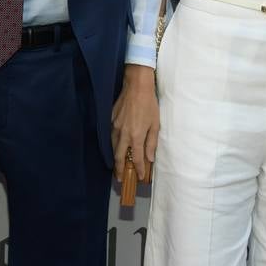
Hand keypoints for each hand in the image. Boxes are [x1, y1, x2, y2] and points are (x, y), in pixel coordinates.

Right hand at [110, 64, 158, 184]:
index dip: (138, 169)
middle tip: (120, 179)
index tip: (139, 177)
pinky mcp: (110, 120)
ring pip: (112, 147)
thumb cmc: (149, 105)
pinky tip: (115, 147)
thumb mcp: (155, 125)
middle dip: (119, 169)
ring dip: (115, 158)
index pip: (136, 158)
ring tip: (117, 166)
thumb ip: (151, 143)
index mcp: (135, 136)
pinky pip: (111, 136)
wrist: (136, 87)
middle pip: (119, 156)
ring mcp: (114, 127)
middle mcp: (123, 134)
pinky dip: (113, 145)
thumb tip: (149, 159)